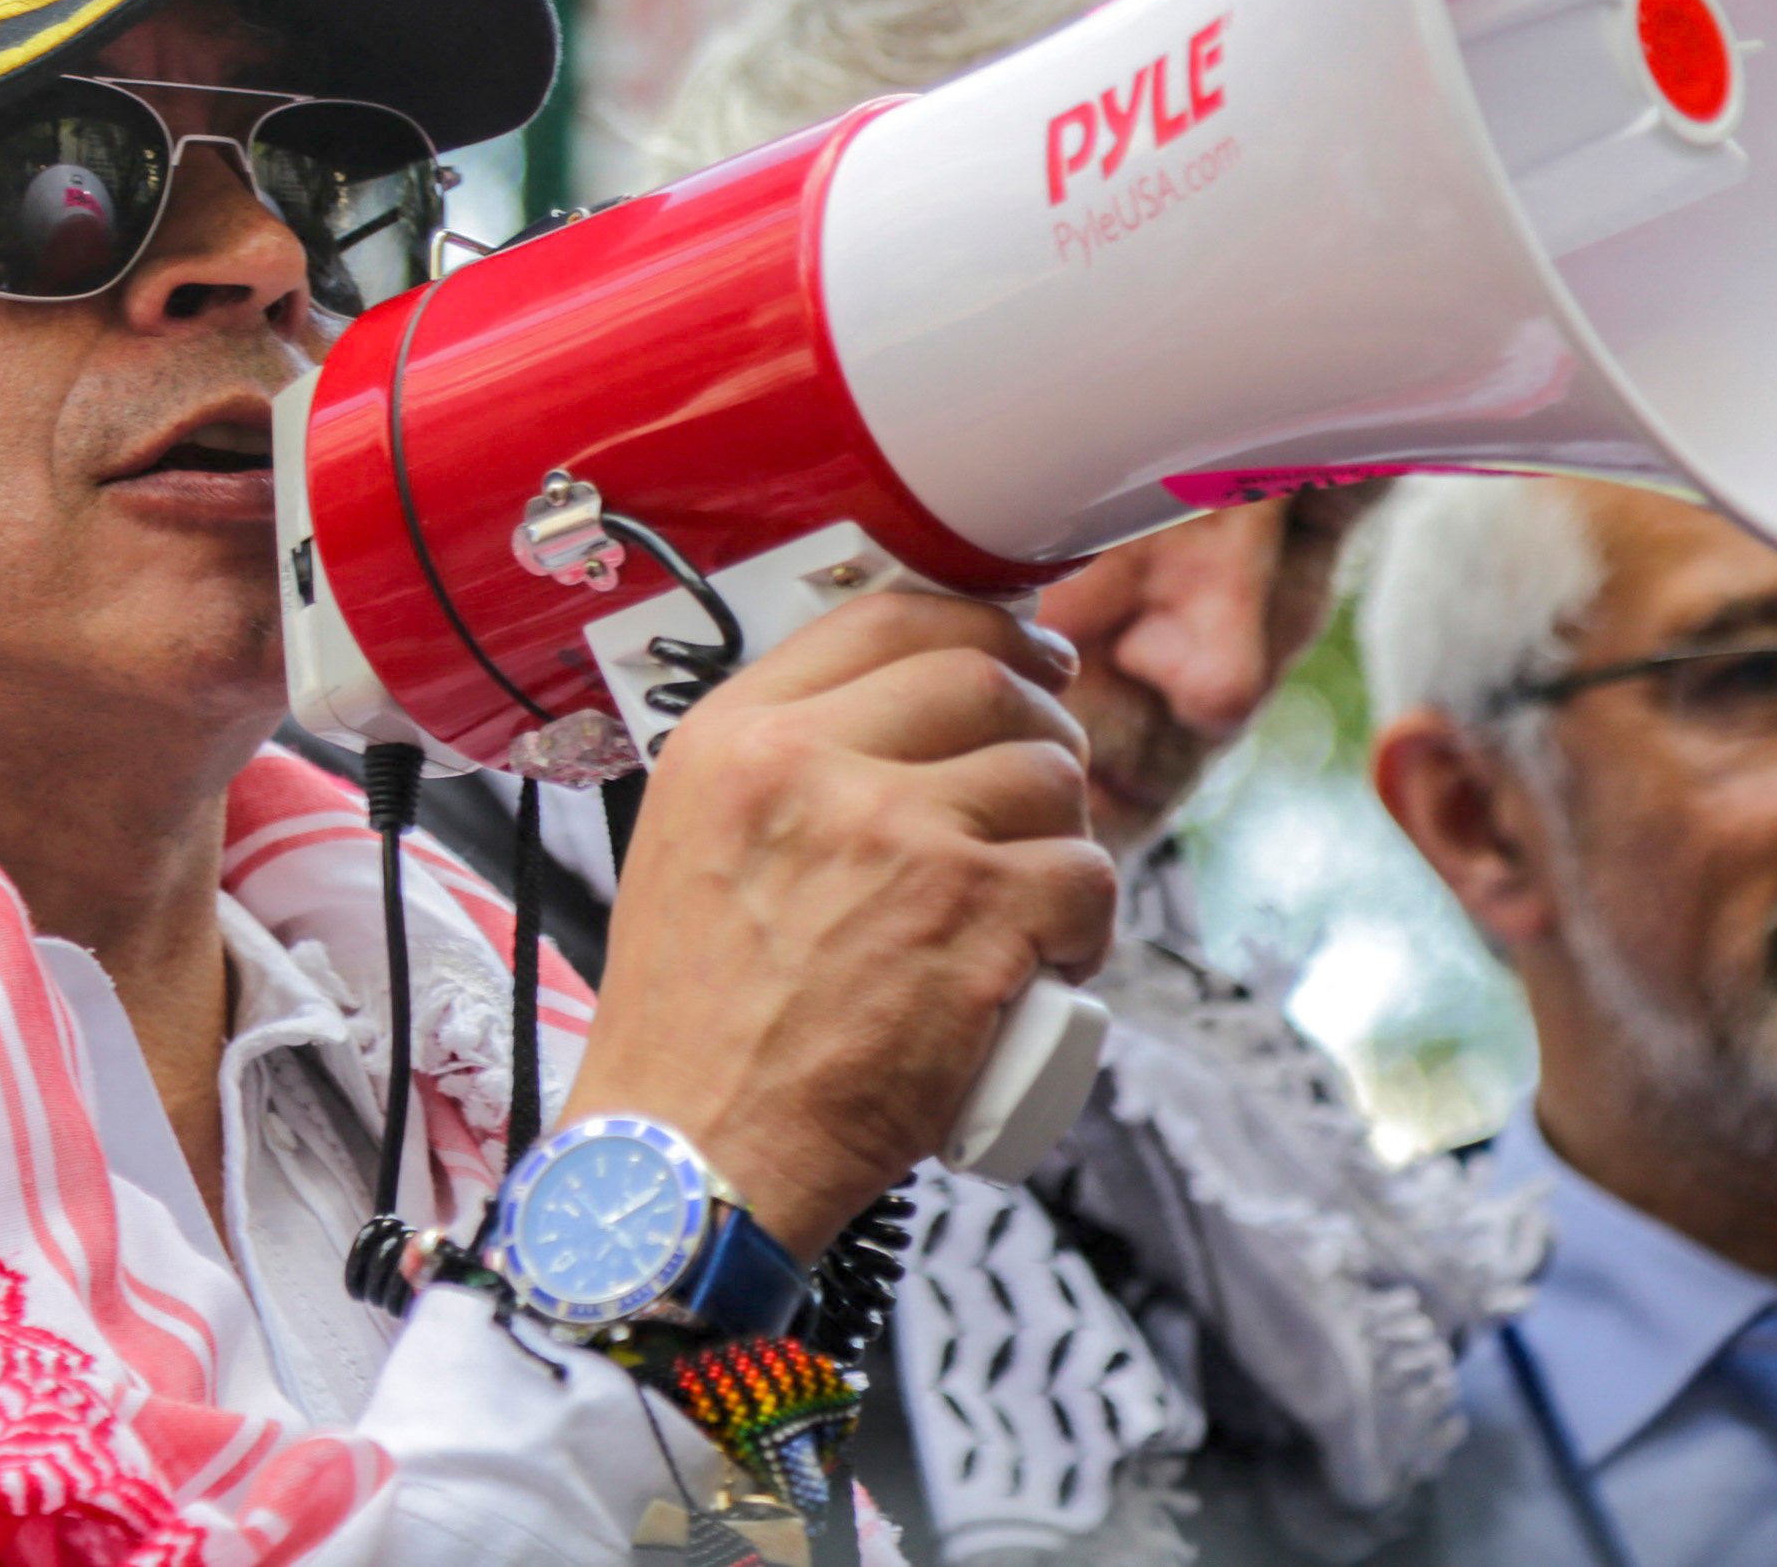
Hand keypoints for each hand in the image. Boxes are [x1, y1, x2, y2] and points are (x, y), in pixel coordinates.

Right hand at [564, 593, 1116, 1258]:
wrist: (688, 1159)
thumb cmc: (695, 1027)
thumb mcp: (690, 844)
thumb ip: (778, 768)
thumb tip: (899, 716)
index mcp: (736, 741)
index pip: (889, 617)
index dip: (982, 625)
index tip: (1022, 654)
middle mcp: (813, 769)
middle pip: (986, 679)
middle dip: (1041, 723)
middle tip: (1043, 784)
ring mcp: (900, 839)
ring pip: (1050, 778)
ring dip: (1065, 835)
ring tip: (1031, 898)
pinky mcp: (974, 919)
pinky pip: (1085, 877)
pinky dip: (1088, 921)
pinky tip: (1054, 957)